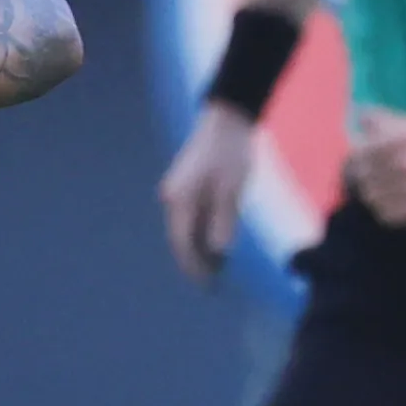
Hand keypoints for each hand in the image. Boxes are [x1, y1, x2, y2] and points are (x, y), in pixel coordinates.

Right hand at [158, 105, 256, 283]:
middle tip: (213, 284)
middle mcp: (172, 197)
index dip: (193, 266)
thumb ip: (223, 221)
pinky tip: (215, 244)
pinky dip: (201, 233)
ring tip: (217, 269)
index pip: (182, 242)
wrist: (228, 119)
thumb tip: (217, 251)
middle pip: (180, 238)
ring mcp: (177, 191)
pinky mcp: (186, 187)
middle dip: (195, 261)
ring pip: (185, 229)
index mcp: (180, 199)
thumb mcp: (232, 189)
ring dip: (198, 249)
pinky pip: (191, 218)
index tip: (207, 285)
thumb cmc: (232, 153)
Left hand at [344, 104, 405, 227]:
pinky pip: (385, 214)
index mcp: (404, 138)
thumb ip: (383, 119)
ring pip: (371, 197)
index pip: (360, 151)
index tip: (364, 159)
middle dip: (365, 176)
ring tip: (388, 190)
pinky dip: (387, 210)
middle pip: (362, 176)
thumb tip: (358, 113)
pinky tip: (398, 202)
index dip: (358, 157)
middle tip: (377, 177)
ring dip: (375, 194)